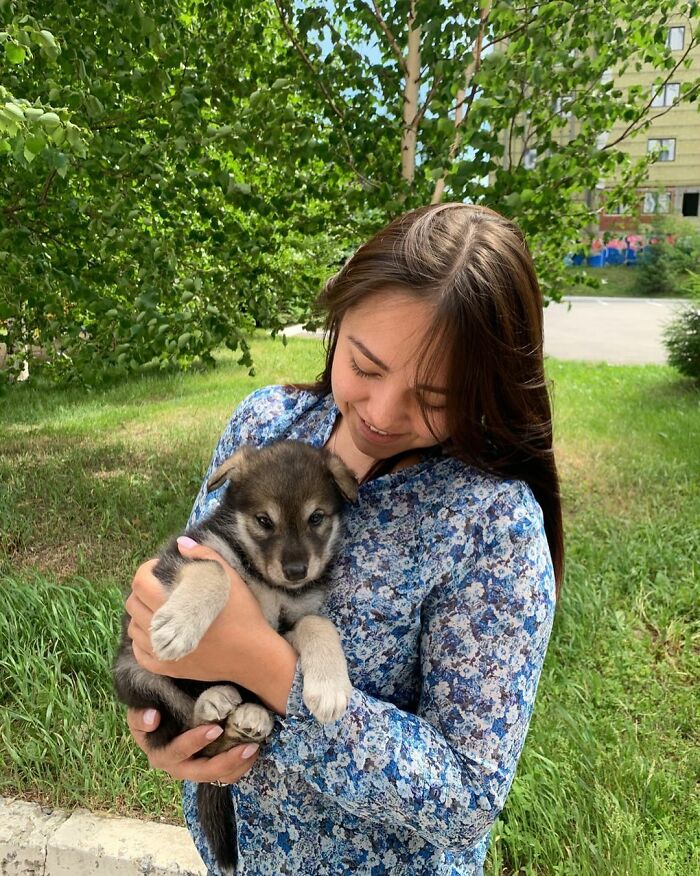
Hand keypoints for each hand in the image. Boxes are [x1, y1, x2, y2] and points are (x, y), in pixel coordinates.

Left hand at [125, 539, 268, 683]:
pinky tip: (156, 634)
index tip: (159, 567)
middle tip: (159, 586)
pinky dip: (141, 641)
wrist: (253, 654)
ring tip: (159, 609)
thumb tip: (181, 543)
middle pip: (132, 605)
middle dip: (141, 590)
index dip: (145, 570)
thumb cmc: (242, 614)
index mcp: (171, 605)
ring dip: (140, 615)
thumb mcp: (229, 579)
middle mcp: (160, 630)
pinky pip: (140, 654)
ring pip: (132, 629)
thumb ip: (205, 556)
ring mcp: (162, 652)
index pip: (140, 583)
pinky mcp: (167, 669)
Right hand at [127, 707, 259, 782]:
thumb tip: (151, 719)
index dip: (195, 743)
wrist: (160, 719)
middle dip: (225, 761)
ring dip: (237, 766)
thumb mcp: (140, 713)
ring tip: (254, 748)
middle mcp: (179, 767)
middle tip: (246, 746)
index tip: (215, 729)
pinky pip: (226, 775)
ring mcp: (195, 770)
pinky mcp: (209, 769)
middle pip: (203, 772)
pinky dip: (241, 766)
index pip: (178, 752)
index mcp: (161, 754)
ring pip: (218, 777)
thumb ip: (140, 716)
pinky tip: (253, 749)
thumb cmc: (152, 713)